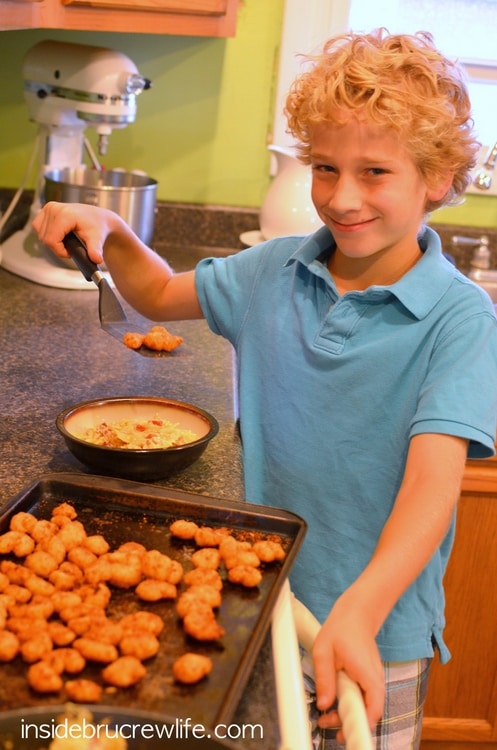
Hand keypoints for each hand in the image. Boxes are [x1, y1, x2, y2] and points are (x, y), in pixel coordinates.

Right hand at [32, 201, 122, 264]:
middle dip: (57, 247)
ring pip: (41, 234)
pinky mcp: (45, 209)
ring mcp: (48, 208)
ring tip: (66, 240)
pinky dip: (47, 234)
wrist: (99, 218)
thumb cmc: (97, 226)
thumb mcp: (97, 239)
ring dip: (52, 241)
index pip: (51, 240)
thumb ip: (95, 249)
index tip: (70, 252)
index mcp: (65, 214)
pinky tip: (59, 234)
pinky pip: (38, 227)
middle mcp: (54, 208)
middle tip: (71, 246)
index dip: (60, 251)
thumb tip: (96, 259)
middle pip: (45, 238)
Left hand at [312, 592, 384, 740]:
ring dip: (349, 714)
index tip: (345, 734)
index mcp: (367, 674)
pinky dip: (351, 704)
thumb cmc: (341, 628)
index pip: (372, 710)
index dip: (360, 725)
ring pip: (366, 707)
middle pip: (369, 713)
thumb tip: (323, 704)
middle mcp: (375, 680)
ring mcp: (373, 680)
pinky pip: (363, 698)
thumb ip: (324, 678)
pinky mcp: (368, 679)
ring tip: (326, 717)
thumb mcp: (324, 651)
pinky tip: (335, 703)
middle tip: (326, 725)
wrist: (356, 613)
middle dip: (349, 723)